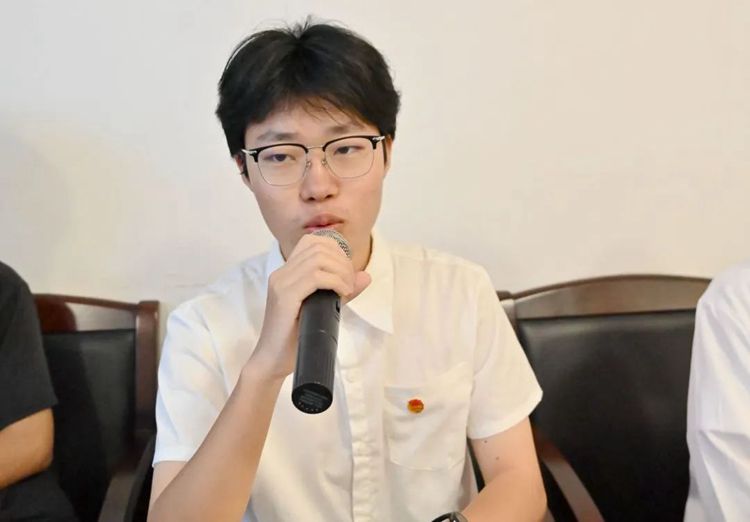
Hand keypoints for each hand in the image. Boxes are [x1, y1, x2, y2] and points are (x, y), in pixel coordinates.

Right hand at [248, 233, 370, 379]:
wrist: (273, 361)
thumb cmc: (296, 338)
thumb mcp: (324, 308)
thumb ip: (341, 290)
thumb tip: (365, 276)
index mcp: (286, 273)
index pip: (312, 242)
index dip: (335, 249)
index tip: (347, 271)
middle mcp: (281, 273)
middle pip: (318, 246)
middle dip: (342, 260)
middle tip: (350, 282)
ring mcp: (281, 284)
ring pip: (318, 259)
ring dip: (340, 270)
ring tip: (347, 289)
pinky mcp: (285, 297)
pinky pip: (315, 277)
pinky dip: (335, 281)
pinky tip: (341, 293)